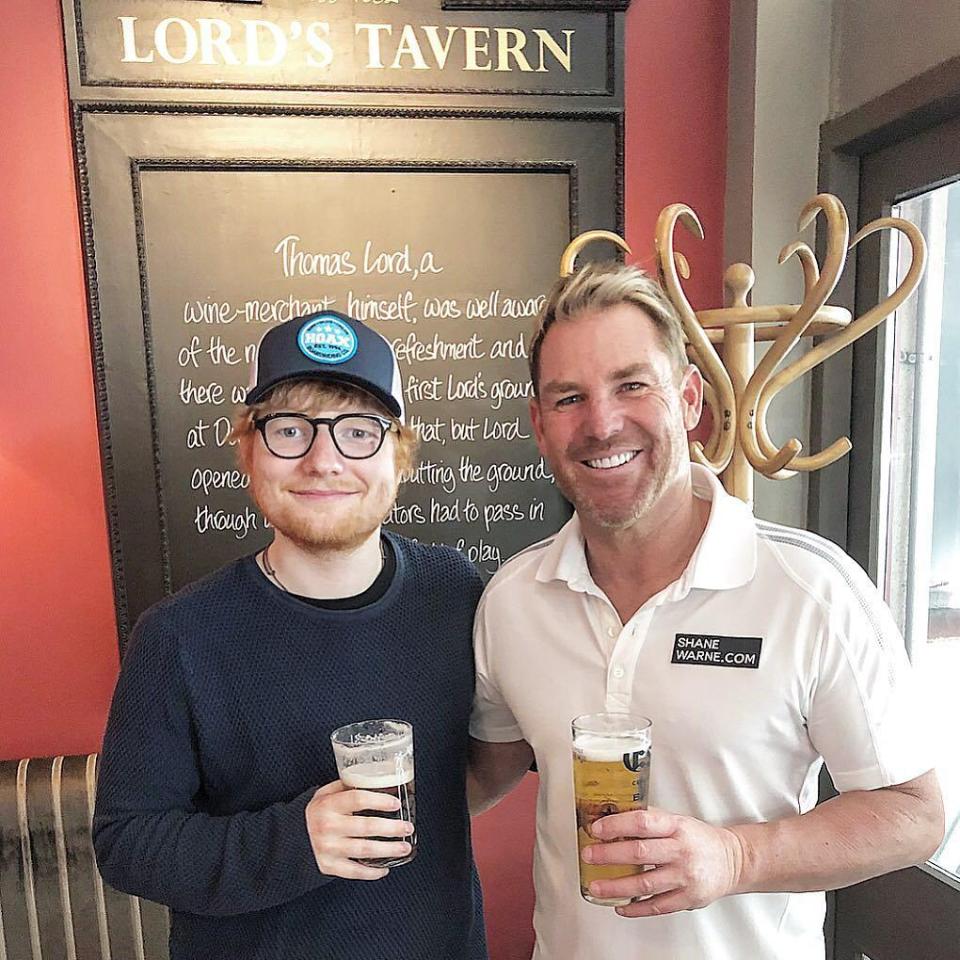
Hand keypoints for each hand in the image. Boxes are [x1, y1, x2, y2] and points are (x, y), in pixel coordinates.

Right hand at [305, 780, 413, 879]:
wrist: (288, 839)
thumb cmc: (314, 814)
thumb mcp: (324, 794)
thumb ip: (346, 788)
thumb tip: (374, 780)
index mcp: (328, 805)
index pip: (357, 799)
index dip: (379, 801)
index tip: (396, 803)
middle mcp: (328, 827)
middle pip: (365, 827)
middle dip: (391, 828)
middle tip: (407, 827)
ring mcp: (328, 848)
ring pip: (363, 851)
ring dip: (387, 849)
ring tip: (404, 847)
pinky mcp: (328, 866)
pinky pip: (354, 872)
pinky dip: (371, 872)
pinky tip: (385, 868)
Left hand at [582, 806, 743, 916]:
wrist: (732, 860)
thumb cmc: (699, 839)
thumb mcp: (677, 820)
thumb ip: (650, 819)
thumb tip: (614, 815)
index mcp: (676, 826)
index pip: (642, 822)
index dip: (616, 825)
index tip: (596, 829)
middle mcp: (681, 851)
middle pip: (639, 853)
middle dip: (609, 855)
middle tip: (589, 856)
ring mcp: (685, 877)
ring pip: (645, 883)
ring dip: (616, 886)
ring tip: (596, 887)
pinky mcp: (689, 899)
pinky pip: (657, 906)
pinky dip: (636, 908)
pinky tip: (620, 906)